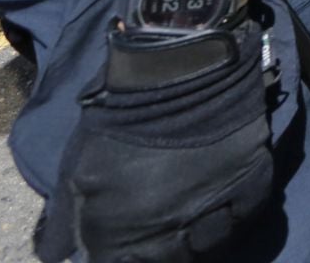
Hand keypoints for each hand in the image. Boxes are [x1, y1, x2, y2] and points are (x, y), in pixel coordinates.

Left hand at [35, 20, 272, 262]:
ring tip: (191, 221)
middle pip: (173, 261)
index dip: (125, 259)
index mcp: (123, 234)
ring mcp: (214, 207)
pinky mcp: (250, 180)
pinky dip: (233, 216)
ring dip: (199, 240)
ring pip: (210, 247)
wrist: (175, 65)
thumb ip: (64, 224)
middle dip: (163, 253)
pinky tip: (221, 204)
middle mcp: (172, 232)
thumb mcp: (74, 173)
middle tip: (160, 233)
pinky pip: (244, 217)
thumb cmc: (117, 117)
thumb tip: (59, 256)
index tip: (128, 248)